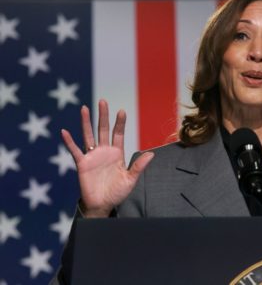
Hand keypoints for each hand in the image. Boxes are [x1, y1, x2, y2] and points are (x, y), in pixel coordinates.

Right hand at [61, 99, 153, 217]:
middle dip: (103, 116)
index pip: (118, 134)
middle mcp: (104, 152)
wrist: (102, 205)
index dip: (119, 123)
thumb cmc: (117, 192)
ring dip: (86, 122)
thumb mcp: (130, 180)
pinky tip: (65, 132)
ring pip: (89, 136)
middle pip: (103, 130)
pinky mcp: (82, 164)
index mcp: (117, 154)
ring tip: (84, 108)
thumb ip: (139, 166)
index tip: (121, 111)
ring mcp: (92, 156)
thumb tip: (151, 154)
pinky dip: (69, 141)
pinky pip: (75, 151)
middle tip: (103, 101)